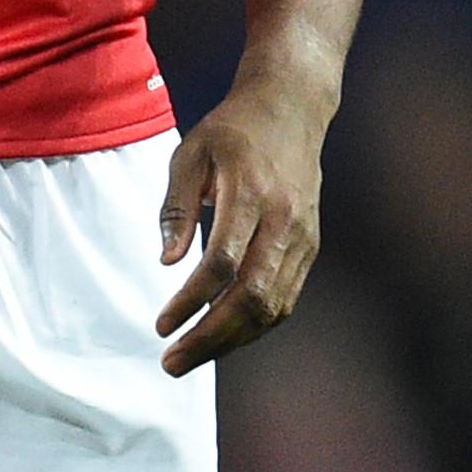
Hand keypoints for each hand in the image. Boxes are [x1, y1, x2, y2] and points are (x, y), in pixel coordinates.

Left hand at [152, 78, 329, 375]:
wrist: (291, 109)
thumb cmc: (232, 130)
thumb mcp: (190, 153)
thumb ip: (176, 208)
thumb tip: (167, 263)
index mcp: (250, 193)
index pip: (222, 263)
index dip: (191, 300)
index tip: (161, 324)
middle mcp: (283, 220)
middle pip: (251, 297)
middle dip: (210, 337)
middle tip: (171, 362)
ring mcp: (303, 236)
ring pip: (272, 306)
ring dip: (231, 340)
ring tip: (191, 357)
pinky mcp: (310, 246)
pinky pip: (285, 299)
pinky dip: (255, 326)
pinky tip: (225, 337)